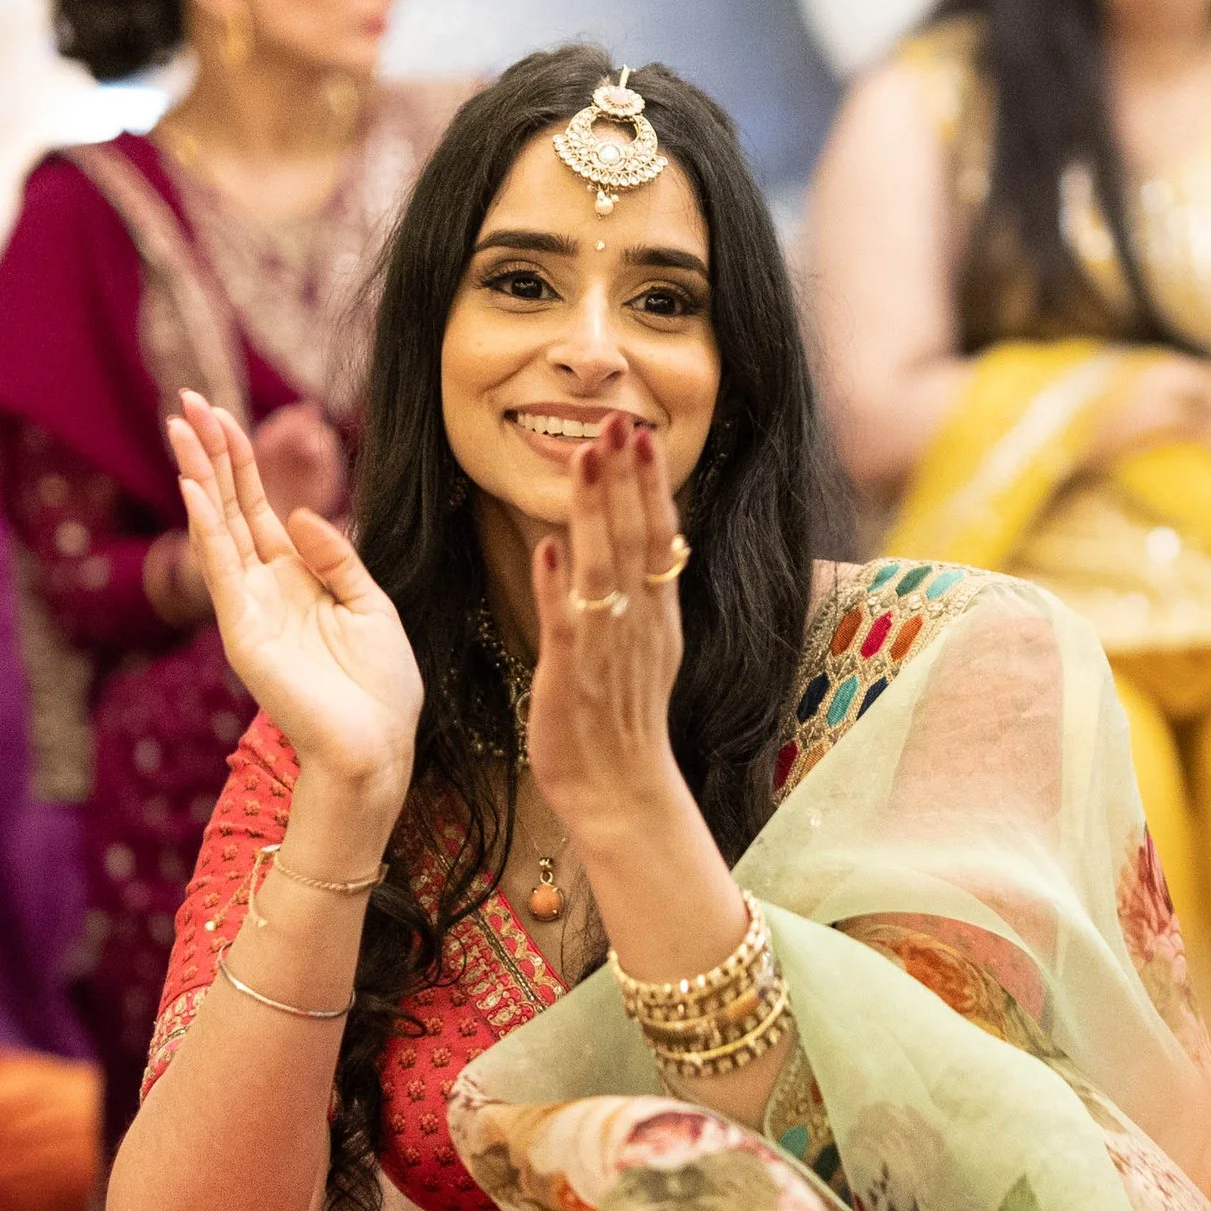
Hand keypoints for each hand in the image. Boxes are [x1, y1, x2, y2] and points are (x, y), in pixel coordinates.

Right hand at [169, 390, 420, 807]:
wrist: (377, 747)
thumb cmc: (381, 688)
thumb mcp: (371, 605)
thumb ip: (336, 557)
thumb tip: (299, 511)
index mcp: (297, 578)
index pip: (259, 507)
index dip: (242, 460)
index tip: (221, 414)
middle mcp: (265, 588)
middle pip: (231, 506)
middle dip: (211, 454)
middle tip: (184, 401)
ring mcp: (250, 608)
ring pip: (218, 528)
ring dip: (199, 477)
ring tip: (181, 428)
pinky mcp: (244, 633)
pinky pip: (222, 571)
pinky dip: (208, 529)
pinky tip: (195, 490)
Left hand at [525, 413, 690, 838]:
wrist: (622, 790)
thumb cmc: (624, 722)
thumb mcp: (647, 648)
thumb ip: (643, 595)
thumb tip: (648, 543)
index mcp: (658, 614)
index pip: (659, 535)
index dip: (650, 483)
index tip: (641, 434)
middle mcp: (639, 622)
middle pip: (635, 537)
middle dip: (625, 477)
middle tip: (617, 420)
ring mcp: (607, 645)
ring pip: (604, 566)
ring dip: (594, 511)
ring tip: (586, 457)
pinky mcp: (572, 673)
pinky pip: (566, 621)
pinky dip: (558, 584)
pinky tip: (550, 547)